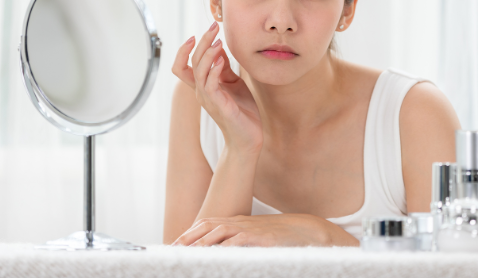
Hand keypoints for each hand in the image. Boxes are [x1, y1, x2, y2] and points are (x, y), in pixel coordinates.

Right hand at [172, 22, 262, 153]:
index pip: (181, 67)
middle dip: (201, 42)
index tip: (196, 34)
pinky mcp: (220, 106)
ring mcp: (208, 99)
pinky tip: (222, 60)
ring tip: (218, 42)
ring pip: (198, 72)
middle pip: (190, 63)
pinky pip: (210, 85)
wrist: (249, 138)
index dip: (183, 50)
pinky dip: (214, 70)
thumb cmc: (241, 110)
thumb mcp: (233, 82)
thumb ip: (224, 67)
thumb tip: (219, 47)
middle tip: (213, 27)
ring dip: (207, 54)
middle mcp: (201, 92)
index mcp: (202, 86)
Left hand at [173, 214, 356, 246]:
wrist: (305, 230)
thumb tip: (219, 251)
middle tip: (172, 251)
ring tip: (186, 254)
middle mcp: (238, 222)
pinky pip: (237, 242)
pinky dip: (224, 248)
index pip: (205, 224)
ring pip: (218, 233)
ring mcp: (249, 229)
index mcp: (235, 221)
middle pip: (206, 227)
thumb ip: (236, 241)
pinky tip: (214, 256)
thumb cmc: (278, 236)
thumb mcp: (253, 236)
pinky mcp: (260, 237)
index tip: (173, 245)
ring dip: (200, 243)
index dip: (188, 234)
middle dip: (187, 239)